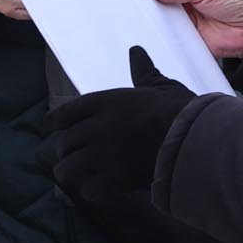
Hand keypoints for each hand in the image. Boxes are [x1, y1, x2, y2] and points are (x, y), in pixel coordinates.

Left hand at [45, 47, 194, 204]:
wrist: (192, 139)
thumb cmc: (179, 109)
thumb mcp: (159, 85)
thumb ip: (142, 71)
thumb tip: (136, 51)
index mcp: (104, 102)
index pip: (65, 113)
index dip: (54, 122)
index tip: (50, 127)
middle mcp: (96, 128)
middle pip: (64, 142)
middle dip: (64, 149)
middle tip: (66, 153)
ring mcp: (102, 155)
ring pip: (68, 167)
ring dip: (69, 171)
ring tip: (74, 174)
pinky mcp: (114, 179)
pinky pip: (88, 188)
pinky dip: (90, 190)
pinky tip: (95, 189)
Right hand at [145, 0, 242, 57]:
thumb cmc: (234, 1)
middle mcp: (182, 4)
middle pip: (157, 3)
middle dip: (147, 3)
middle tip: (133, 3)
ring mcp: (183, 22)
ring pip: (160, 21)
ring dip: (153, 20)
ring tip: (140, 18)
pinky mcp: (186, 39)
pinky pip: (169, 38)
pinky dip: (162, 37)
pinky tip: (153, 34)